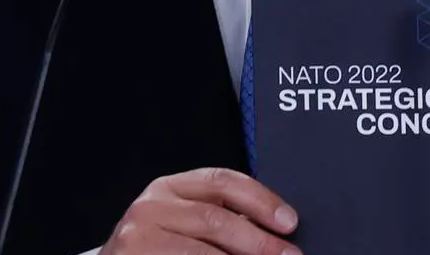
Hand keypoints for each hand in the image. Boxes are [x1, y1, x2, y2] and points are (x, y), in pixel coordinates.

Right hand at [101, 167, 300, 254]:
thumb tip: (276, 230)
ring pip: (203, 252)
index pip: (222, 181)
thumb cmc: (157, 247)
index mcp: (169, 187)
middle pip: (216, 220)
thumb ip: (220, 218)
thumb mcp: (183, 221)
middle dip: (259, 242)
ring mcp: (140, 238)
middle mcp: (151, 207)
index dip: (261, 200)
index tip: (289, 221)